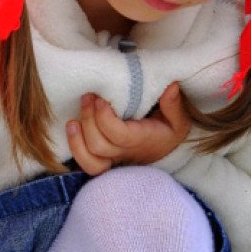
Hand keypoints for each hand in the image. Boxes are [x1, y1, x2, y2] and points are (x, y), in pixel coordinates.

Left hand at [66, 82, 191, 174]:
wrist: (166, 151)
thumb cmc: (168, 131)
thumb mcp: (178, 119)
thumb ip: (173, 104)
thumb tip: (172, 86)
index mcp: (142, 141)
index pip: (119, 135)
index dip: (105, 118)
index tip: (101, 99)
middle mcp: (125, 153)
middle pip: (99, 145)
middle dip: (89, 119)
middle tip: (88, 97)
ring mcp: (113, 160)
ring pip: (90, 158)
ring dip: (78, 136)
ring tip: (75, 115)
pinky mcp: (104, 161)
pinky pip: (86, 164)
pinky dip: (75, 148)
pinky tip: (72, 127)